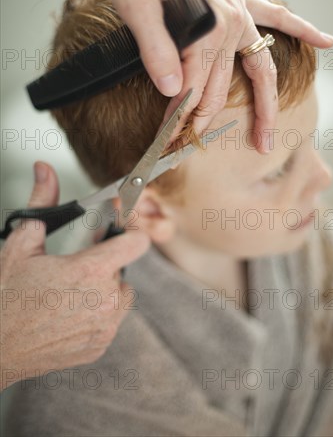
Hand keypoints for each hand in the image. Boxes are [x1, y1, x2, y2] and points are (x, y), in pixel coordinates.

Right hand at [0, 162, 149, 390]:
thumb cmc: (6, 298)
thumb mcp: (21, 243)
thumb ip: (42, 202)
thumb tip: (44, 170)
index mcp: (90, 271)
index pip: (137, 242)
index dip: (129, 231)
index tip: (119, 229)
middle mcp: (105, 301)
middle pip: (123, 267)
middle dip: (104, 261)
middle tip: (79, 262)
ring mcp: (104, 327)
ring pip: (120, 294)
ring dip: (104, 288)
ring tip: (72, 290)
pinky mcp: (100, 345)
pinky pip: (111, 320)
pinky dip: (98, 313)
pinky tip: (70, 311)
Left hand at [100, 0, 332, 151]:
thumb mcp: (132, 0)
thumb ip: (154, 46)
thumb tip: (171, 88)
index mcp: (205, 26)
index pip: (193, 87)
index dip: (178, 116)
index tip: (167, 138)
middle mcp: (229, 23)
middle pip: (222, 87)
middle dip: (205, 119)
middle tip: (191, 145)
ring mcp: (239, 13)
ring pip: (260, 69)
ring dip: (265, 106)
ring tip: (266, 138)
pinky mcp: (240, 2)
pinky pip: (278, 19)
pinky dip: (302, 30)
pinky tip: (324, 42)